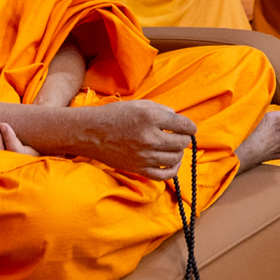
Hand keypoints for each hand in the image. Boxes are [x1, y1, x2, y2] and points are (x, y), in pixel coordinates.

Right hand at [71, 100, 195, 179]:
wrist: (89, 132)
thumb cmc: (114, 115)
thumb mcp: (140, 104)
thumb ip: (162, 110)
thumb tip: (178, 118)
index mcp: (151, 117)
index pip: (184, 125)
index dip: (190, 127)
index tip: (189, 128)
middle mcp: (149, 137)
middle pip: (182, 142)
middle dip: (184, 138)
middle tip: (179, 136)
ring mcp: (144, 155)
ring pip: (176, 158)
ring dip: (178, 152)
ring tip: (173, 148)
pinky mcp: (138, 169)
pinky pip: (164, 174)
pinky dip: (172, 169)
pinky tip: (171, 162)